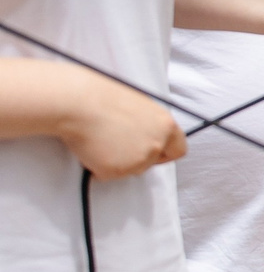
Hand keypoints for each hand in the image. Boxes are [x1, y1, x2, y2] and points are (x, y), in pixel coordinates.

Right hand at [58, 71, 186, 179]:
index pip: (179, 149)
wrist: (77, 103)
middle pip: (152, 162)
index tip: (154, 153)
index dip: (165, 153)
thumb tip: (145, 134)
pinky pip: (107, 174)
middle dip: (136, 158)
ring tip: (101, 139)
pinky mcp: (117, 170)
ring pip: (129, 169)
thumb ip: (149, 124)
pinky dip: (97, 166)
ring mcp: (138, 159)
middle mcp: (156, 144)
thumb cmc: (102, 98)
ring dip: (116, 161)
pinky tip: (91, 148)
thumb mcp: (138, 106)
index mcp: (166, 125)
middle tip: (116, 144)